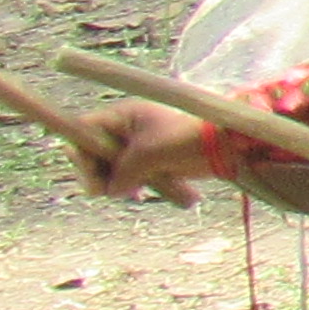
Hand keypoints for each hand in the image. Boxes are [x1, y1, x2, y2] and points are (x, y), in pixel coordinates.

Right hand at [77, 99, 229, 203]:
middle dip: (100, 174)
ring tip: (135, 192)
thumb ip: (122, 172)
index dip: (82, 153)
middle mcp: (127, 128)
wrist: (227, 147)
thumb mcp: (148, 154)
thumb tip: (111, 190)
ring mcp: (138, 145)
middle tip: (112, 190)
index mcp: (123, 115)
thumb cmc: (187, 141)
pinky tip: (140, 194)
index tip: (95, 173)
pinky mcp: (151, 161)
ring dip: (118, 184)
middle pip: (93, 153)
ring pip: (111, 169)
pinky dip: (134, 187)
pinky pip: (130, 177)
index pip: (83, 130)